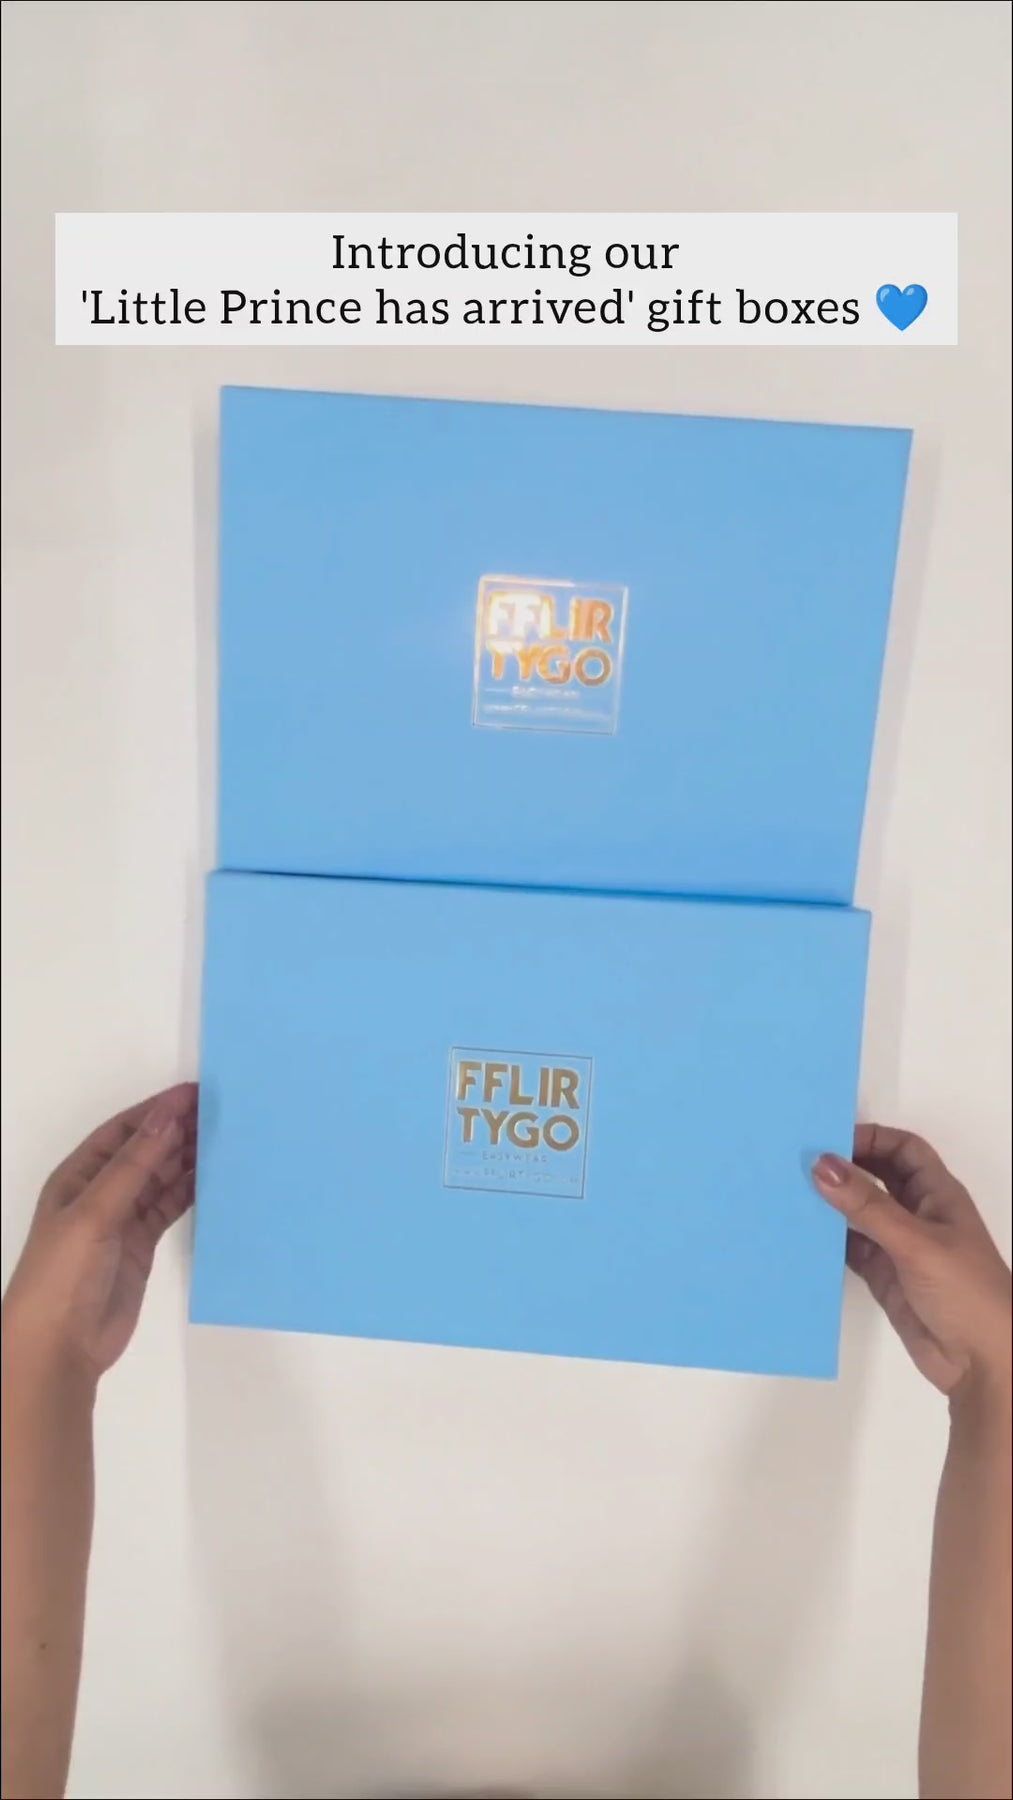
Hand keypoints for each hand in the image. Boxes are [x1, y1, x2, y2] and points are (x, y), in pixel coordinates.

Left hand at [2, 1085, 197, 1381]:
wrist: (60, 1346)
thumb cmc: (64, 1272)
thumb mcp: (94, 1212)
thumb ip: (133, 1165)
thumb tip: (168, 1116)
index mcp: (78, 1176)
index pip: (124, 1131)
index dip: (158, 1110)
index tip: (198, 1092)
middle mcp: (100, 1192)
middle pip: (145, 1151)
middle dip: (178, 1130)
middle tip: (222, 1112)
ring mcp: (121, 1219)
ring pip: (160, 1178)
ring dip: (188, 1159)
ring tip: (226, 1139)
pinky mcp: (141, 1244)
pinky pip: (169, 1207)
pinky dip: (190, 1192)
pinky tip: (215, 1178)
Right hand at [813, 1125, 1010, 1403]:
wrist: (982, 1363)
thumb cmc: (964, 1291)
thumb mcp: (915, 1242)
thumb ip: (867, 1205)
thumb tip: (821, 1164)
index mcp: (938, 1194)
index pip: (902, 1149)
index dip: (870, 1139)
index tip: (827, 1140)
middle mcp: (918, 1214)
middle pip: (877, 1176)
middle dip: (844, 1167)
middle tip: (797, 1162)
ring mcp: (899, 1247)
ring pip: (859, 1213)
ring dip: (831, 1205)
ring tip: (788, 1194)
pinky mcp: (884, 1277)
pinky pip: (851, 1249)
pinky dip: (828, 1241)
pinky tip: (800, 1236)